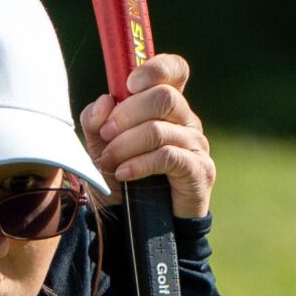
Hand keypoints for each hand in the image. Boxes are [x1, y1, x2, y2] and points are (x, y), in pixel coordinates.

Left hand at [78, 52, 214, 219]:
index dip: (154, 68)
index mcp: (167, 106)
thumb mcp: (101, 147)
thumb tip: (104, 101)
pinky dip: (139, 164)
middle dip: (126, 114)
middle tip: (106, 135)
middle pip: (163, 97)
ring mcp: (196, 144)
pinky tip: (124, 174)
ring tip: (109, 162)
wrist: (137, 226)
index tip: (128, 83)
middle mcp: (186, 120)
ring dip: (126, 144)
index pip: (174, 70)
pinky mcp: (198, 170)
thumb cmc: (123, 180)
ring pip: (159, 129)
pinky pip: (167, 156)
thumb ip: (97, 121)